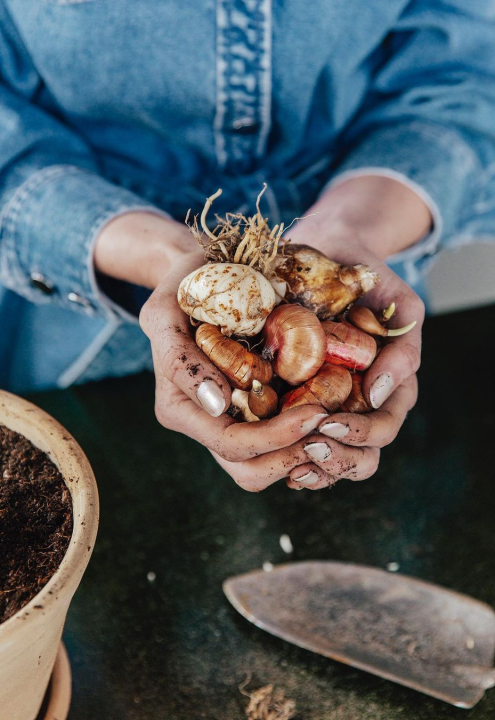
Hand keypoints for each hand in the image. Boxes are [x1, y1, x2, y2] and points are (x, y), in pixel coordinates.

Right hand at [95, 212, 339, 492]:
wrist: (199, 277)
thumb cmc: (181, 286)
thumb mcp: (165, 309)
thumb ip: (181, 358)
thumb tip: (219, 405)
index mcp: (178, 408)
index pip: (229, 441)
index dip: (274, 437)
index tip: (317, 412)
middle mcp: (202, 424)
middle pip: (249, 470)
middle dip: (292, 453)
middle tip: (332, 424)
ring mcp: (227, 422)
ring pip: (264, 470)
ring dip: (302, 454)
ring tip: (333, 426)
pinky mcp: (250, 414)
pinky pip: (277, 449)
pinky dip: (304, 443)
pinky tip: (329, 421)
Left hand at [279, 175, 426, 488]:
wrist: (329, 255)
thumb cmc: (368, 281)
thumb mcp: (400, 305)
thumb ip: (404, 346)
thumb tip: (378, 392)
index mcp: (387, 388)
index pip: (383, 427)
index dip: (361, 434)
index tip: (329, 423)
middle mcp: (359, 404)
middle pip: (358, 455)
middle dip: (336, 458)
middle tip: (308, 447)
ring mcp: (329, 406)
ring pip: (329, 457)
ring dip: (312, 466)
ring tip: (290, 463)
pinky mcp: (296, 401)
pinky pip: (295, 441)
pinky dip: (286, 455)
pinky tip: (269, 453)